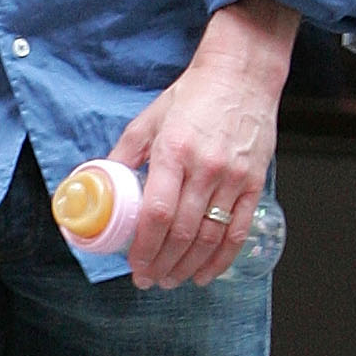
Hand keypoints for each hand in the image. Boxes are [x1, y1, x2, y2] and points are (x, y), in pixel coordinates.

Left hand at [109, 0, 296, 287]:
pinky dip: (221, 258)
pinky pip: (237, 230)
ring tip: (171, 281)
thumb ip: (125, 153)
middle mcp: (205, 168)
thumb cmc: (194, 95)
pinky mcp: (254, 183)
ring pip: (209, 237)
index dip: (144, 248)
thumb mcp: (148, 119)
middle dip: (162, 264)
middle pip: (182, 232)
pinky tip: (205, 273)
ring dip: (188, 266)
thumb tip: (102, 181)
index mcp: (173, 152)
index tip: (133, 266)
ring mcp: (233, 177)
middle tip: (149, 280)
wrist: (242, 74)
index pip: (157, 214)